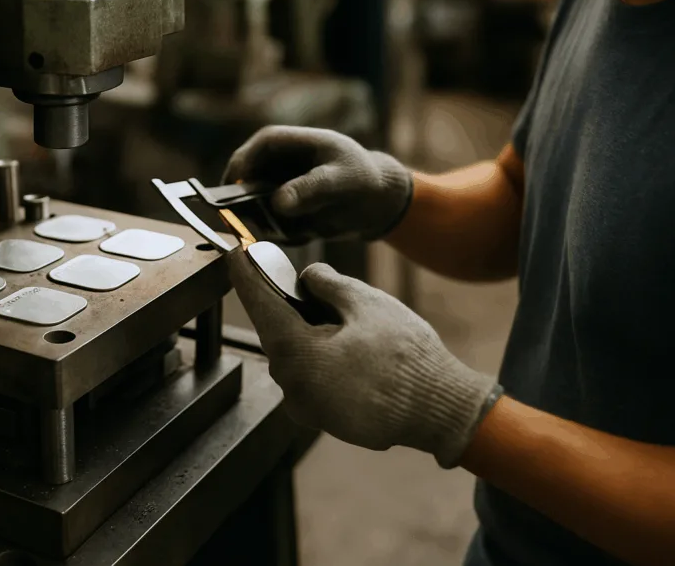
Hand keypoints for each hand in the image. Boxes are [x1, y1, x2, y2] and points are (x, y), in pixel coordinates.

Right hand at [223, 126, 413, 241]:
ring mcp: (273, 189)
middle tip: (254, 224)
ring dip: (265, 223)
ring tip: (300, 229)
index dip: (241, 168)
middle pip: (243, 180)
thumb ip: (311, 188)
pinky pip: (267, 226)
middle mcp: (274, 165)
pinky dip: (281, 234)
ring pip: (251, 207)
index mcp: (288, 143)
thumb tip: (278, 203)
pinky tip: (308, 233)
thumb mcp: (341, 180)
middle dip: (244, 203)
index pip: (255, 149)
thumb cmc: (362, 178)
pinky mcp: (279, 213)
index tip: (237, 192)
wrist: (378, 202)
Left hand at [228, 249, 500, 467]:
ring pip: (295, 358)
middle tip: (299, 282)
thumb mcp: (365, 303)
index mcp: (297, 352)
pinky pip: (311, 380)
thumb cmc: (406, 355)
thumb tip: (307, 277)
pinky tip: (348, 351)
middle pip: (278, 333)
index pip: (260, 305)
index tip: (235, 255)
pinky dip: (321, 361)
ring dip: (307, 336)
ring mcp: (307, 408)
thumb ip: (327, 284)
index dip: (246, 276)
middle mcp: (292, 385)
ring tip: (339, 320)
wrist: (439, 409)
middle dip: (286, 307)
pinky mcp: (323, 420)